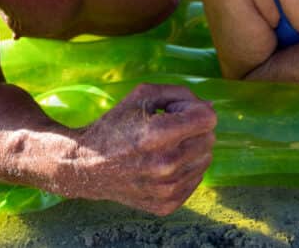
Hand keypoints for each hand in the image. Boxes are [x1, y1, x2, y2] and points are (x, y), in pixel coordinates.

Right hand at [68, 83, 215, 215]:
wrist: (87, 166)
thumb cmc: (115, 125)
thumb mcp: (142, 96)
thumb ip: (180, 94)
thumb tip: (211, 108)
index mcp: (158, 135)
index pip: (208, 118)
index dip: (194, 109)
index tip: (175, 111)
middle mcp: (166, 165)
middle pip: (210, 139)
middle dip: (193, 128)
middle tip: (167, 128)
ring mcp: (167, 189)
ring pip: (205, 160)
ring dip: (191, 149)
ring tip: (164, 147)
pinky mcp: (167, 205)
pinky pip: (196, 180)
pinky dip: (184, 169)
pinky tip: (162, 164)